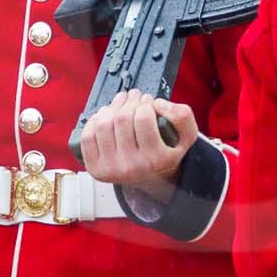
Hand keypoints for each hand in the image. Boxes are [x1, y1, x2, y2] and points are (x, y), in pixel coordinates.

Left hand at [78, 91, 198, 200]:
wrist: (153, 180)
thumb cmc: (166, 153)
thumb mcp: (187, 137)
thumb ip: (181, 116)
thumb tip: (157, 103)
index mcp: (156, 159)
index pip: (143, 119)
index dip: (144, 103)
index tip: (148, 100)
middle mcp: (132, 167)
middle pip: (121, 119)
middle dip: (128, 100)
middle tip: (134, 96)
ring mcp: (111, 169)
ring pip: (103, 125)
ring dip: (111, 106)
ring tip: (120, 102)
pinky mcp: (96, 169)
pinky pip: (88, 137)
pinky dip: (94, 120)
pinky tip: (105, 115)